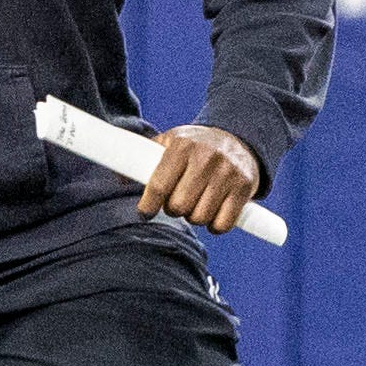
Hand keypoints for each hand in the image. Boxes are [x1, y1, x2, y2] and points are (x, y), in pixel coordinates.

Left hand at [139, 125, 259, 233]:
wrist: (238, 139)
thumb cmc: (195, 146)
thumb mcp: (170, 143)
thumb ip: (144, 159)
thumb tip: (119, 179)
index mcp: (182, 145)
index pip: (158, 185)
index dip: (148, 205)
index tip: (145, 212)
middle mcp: (206, 157)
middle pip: (178, 206)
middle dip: (174, 209)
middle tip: (177, 202)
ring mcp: (227, 173)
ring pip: (200, 217)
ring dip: (194, 217)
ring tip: (196, 204)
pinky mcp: (245, 188)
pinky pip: (223, 224)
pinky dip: (215, 226)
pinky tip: (213, 214)